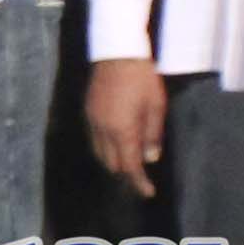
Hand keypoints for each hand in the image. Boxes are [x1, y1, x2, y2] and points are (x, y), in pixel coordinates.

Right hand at [85, 57, 169, 189]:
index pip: (129, 166)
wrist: (118, 51)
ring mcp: (92, 120)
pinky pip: (94, 139)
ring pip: (100, 153)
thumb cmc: (142, 78)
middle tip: (141, 176)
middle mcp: (103, 130)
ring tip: (128, 161)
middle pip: (112, 164)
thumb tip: (150, 158)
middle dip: (126, 173)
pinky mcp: (87, 111)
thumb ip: (153, 134)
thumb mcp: (156, 106)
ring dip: (114, 161)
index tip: (148, 193)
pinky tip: (116, 143)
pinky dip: (105, 147)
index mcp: (123, 130)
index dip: (138, 183)